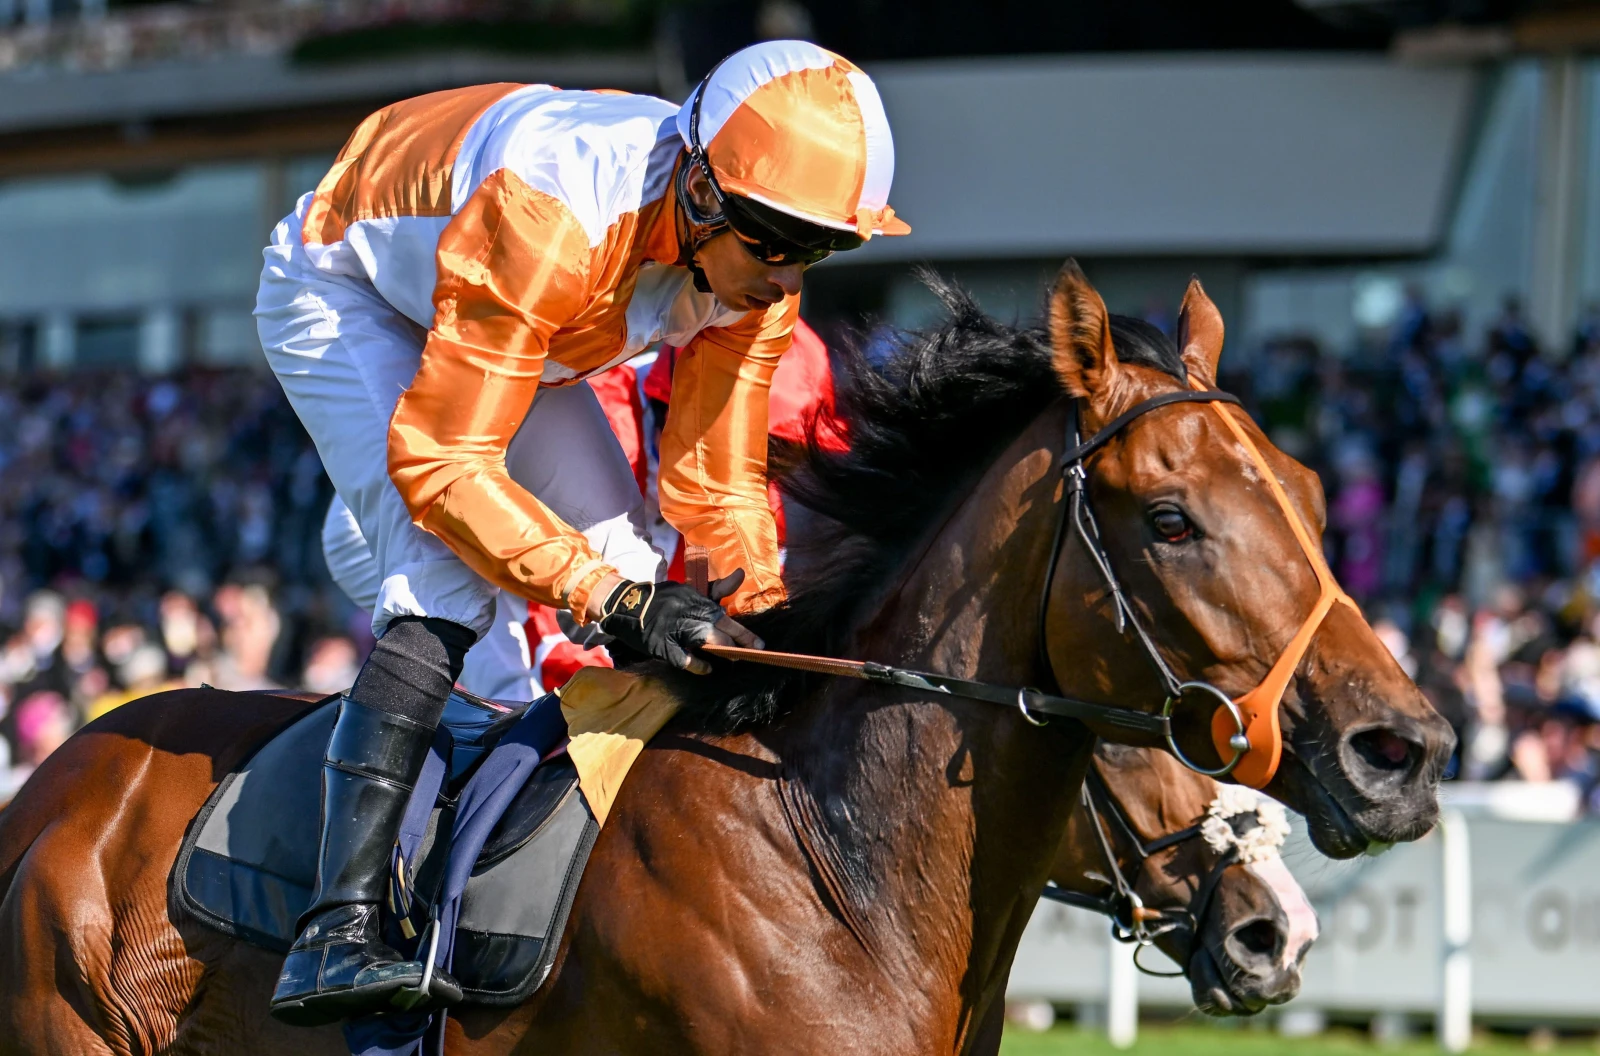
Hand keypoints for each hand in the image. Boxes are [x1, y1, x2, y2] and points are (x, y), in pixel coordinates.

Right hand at [598, 574, 763, 674]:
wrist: (625, 605)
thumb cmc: (663, 600)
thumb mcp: (688, 591)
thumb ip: (716, 589)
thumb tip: (741, 575)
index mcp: (692, 597)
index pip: (722, 615)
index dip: (742, 632)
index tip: (760, 645)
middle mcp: (684, 611)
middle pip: (717, 627)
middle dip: (738, 643)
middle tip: (751, 653)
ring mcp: (672, 628)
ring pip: (704, 640)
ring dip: (721, 652)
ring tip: (733, 658)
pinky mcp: (661, 644)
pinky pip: (684, 659)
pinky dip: (698, 665)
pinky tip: (707, 668)